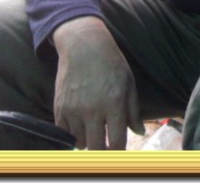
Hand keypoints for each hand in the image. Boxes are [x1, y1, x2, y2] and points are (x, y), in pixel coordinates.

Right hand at [51, 16, 144, 149]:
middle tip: (106, 148)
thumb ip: (133, 110)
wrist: (83, 45)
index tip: (119, 153)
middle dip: (102, 151)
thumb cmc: (110, 63)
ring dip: (88, 141)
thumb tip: (139, 132)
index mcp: (114, 103)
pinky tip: (80, 126)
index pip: (117, 142)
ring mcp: (74, 109)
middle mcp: (93, 109)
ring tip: (93, 131)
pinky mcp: (59, 107)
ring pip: (80, 142)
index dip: (119, 152)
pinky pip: (64, 133)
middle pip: (96, 147)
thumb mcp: (129, 83)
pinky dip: (72, 134)